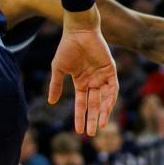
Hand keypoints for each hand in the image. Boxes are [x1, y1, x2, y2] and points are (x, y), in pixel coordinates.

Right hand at [50, 13, 118, 135]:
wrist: (79, 31)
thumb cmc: (67, 47)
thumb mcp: (58, 68)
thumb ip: (56, 85)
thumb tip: (51, 102)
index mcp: (81, 82)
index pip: (81, 103)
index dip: (80, 117)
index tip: (78, 131)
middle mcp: (93, 81)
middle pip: (94, 104)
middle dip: (92, 119)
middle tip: (91, 134)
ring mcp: (102, 76)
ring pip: (104, 99)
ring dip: (102, 112)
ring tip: (100, 125)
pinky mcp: (110, 70)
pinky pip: (112, 88)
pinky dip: (110, 98)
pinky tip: (107, 109)